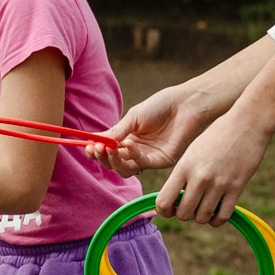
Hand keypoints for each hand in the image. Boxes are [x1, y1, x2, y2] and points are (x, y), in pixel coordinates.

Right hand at [93, 83, 215, 175]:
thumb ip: (116, 131)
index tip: (88, 147)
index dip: (97, 152)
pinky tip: (129, 144)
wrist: (186, 104)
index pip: (108, 151)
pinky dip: (132, 155)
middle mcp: (137, 151)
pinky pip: (142, 164)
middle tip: (96, 148)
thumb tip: (95, 141)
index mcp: (128, 139)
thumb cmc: (161, 105)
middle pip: (114, 164)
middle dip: (103, 158)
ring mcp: (149, 157)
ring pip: (125, 169)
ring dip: (114, 160)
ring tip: (110, 148)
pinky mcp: (161, 161)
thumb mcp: (134, 117)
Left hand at [152, 110, 270, 225]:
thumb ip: (183, 175)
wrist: (246, 123)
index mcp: (184, 167)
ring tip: (205, 207)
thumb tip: (176, 199)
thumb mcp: (192, 152)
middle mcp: (199, 178)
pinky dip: (218, 220)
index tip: (171, 208)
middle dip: (185, 214)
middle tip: (191, 206)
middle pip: (184, 214)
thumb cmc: (217, 135)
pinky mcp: (237, 188)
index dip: (165, 211)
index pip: (164, 201)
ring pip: (202, 218)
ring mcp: (219, 184)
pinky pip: (223, 216)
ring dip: (202, 217)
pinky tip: (217, 212)